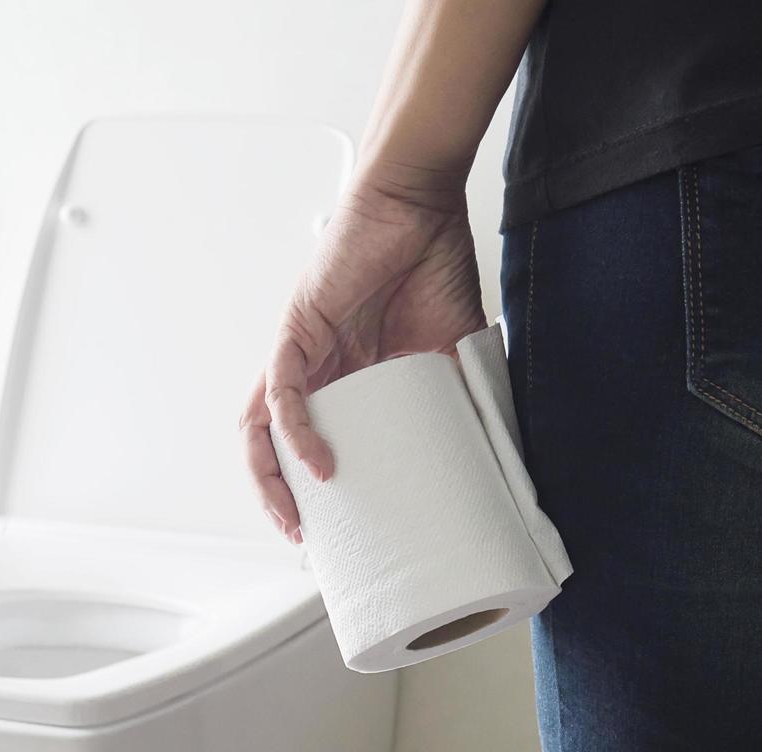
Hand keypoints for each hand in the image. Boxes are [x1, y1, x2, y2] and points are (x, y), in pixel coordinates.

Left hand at [239, 164, 487, 542]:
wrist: (420, 202)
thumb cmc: (432, 264)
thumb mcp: (454, 352)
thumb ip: (464, 398)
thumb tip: (500, 452)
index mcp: (347, 379)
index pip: (315, 444)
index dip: (315, 491)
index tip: (338, 532)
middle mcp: (316, 371)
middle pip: (274, 446)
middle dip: (281, 499)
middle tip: (309, 540)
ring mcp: (302, 352)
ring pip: (261, 427)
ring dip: (269, 477)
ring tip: (293, 518)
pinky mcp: (296, 330)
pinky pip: (281, 392)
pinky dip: (296, 433)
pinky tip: (317, 465)